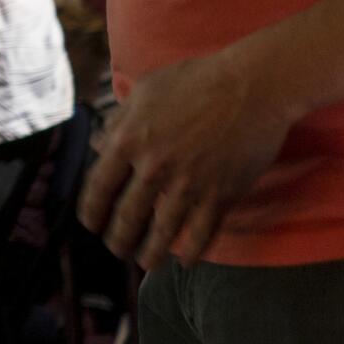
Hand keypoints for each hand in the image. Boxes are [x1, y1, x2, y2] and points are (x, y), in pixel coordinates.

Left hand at [78, 47, 297, 268]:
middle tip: (116, 249)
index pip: (98, 188)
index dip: (91, 211)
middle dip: (118, 240)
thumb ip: (118, 121)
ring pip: (162, 233)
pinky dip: (193, 252)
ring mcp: (188, 185)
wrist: (253, 87)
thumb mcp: (145, 92)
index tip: (90, 224)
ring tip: (145, 263)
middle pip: (127, 217)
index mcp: (127, 141)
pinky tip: (186, 262)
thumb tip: (97, 143)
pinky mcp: (221, 195)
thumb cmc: (196, 81)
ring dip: (151, 253)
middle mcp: (153, 169)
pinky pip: (203, 233)